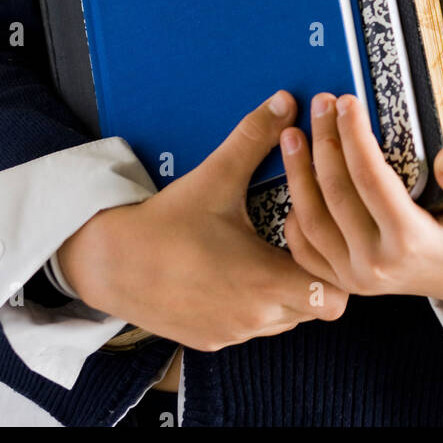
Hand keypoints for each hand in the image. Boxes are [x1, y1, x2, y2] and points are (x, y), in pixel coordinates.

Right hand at [56, 90, 348, 349]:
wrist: (109, 264)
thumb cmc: (165, 223)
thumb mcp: (215, 177)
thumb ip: (255, 138)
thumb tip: (285, 101)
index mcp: (265, 281)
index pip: (333, 297)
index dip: (331, 268)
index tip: (314, 240)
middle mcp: (254, 317)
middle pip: (312, 308)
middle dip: (309, 275)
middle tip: (290, 239)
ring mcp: (232, 333)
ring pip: (283, 321)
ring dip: (281, 292)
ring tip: (260, 252)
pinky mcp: (211, 341)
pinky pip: (250, 329)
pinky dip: (250, 306)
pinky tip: (231, 272)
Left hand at [279, 92, 442, 306]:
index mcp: (411, 242)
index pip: (370, 179)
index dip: (354, 136)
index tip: (347, 100)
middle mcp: (376, 264)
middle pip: (335, 192)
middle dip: (323, 140)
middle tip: (320, 102)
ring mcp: (355, 278)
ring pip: (311, 219)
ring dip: (297, 172)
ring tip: (292, 132)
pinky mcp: (343, 282)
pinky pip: (304, 250)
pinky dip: (293, 214)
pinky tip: (293, 180)